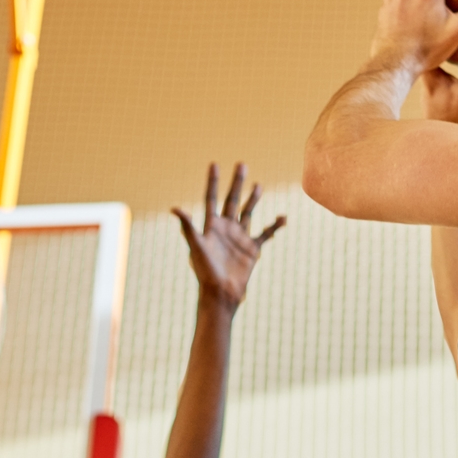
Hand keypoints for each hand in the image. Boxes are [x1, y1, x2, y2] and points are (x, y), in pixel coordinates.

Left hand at [173, 164, 285, 309]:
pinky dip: (274, 226)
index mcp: (211, 226)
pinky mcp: (251, 249)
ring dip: (253, 199)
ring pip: (248, 213)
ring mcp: (239, 238)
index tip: (215, 165)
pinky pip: (265, 234)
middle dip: (236, 184)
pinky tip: (282, 218)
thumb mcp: (196, 246)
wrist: (221, 293)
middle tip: (242, 165)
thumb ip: (187, 226)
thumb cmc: (205, 271)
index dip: (212, 183)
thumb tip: (174, 208)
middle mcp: (225, 229)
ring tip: (258, 185)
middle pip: (231, 201)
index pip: (211, 199)